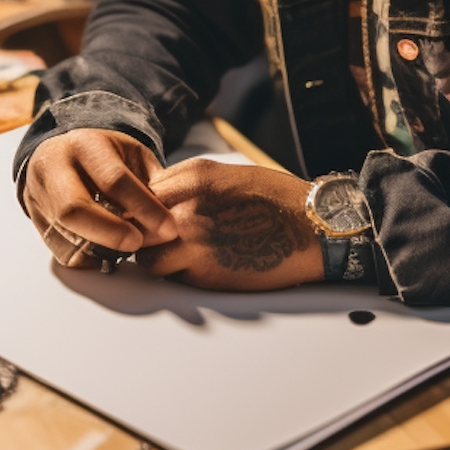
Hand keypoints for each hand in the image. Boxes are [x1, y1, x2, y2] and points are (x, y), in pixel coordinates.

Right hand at [23, 130, 179, 267]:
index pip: (114, 180)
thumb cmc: (103, 155)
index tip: (167, 228)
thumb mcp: (129, 153)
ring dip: (100, 248)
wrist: (58, 152)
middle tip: (139, 244)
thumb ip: (149, 179)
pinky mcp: (36, 221)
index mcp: (85, 145)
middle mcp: (55, 169)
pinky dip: (87, 257)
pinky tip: (107, 253)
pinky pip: (60, 249)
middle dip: (112, 233)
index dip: (143, 207)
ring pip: (66, 234)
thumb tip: (169, 214)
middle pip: (75, 209)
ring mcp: (40, 196)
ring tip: (127, 250)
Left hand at [137, 161, 323, 290]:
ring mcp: (194, 241)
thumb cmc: (277, 199)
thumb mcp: (231, 174)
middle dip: (146, 232)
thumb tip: (163, 196)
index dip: (146, 205)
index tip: (152, 214)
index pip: (145, 191)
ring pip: (148, 256)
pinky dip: (178, 274)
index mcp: (196, 176)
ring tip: (177, 255)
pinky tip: (198, 266)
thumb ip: (192, 182)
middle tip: (159, 238)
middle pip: (140, 223)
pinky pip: (172, 276)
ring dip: (157, 257)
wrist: (310, 229)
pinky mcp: (203, 273)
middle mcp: (189, 206)